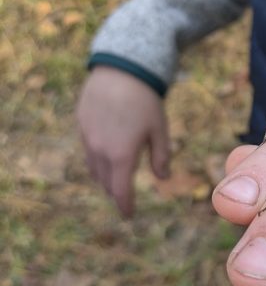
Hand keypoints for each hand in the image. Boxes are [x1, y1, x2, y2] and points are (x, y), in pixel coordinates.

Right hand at [76, 66, 169, 216]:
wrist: (121, 69)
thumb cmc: (145, 100)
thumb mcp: (159, 129)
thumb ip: (161, 156)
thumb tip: (163, 178)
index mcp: (122, 155)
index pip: (120, 191)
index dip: (125, 205)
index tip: (129, 215)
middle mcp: (101, 150)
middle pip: (105, 182)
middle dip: (115, 192)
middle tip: (124, 197)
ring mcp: (88, 137)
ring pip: (93, 167)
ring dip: (104, 176)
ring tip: (114, 179)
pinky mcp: (81, 124)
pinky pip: (87, 149)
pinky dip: (97, 158)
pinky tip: (106, 153)